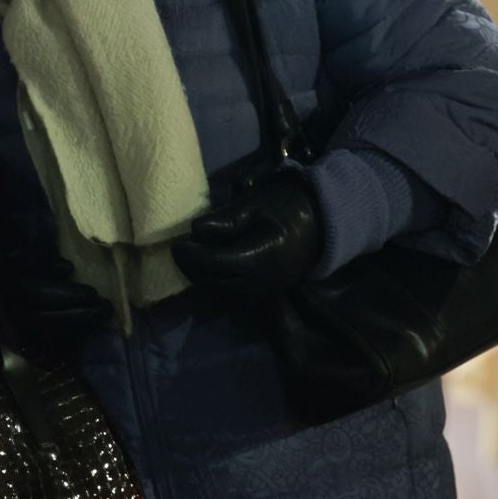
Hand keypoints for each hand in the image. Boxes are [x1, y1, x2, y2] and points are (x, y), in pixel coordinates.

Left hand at [170, 171, 322, 297]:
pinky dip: (215, 279)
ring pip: (220, 290)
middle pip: (214, 281)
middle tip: (180, 248)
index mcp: (263, 256)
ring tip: (192, 255)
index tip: (176, 245)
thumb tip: (195, 230)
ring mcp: (264, 291)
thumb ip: (225, 220)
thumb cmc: (285, 207)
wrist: (321, 224)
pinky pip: (231, 291)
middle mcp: (262, 281)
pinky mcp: (263, 293)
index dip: (192, 256)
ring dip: (201, 275)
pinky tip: (209, 262)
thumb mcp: (255, 205)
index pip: (216, 263)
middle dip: (192, 267)